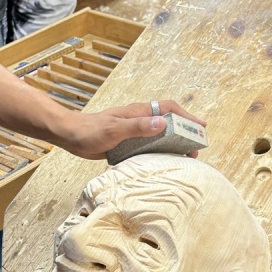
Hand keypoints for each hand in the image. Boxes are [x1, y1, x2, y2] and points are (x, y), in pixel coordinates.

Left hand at [54, 100, 205, 160]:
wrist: (71, 136)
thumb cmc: (90, 131)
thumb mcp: (115, 129)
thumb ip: (138, 127)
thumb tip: (162, 124)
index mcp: (138, 112)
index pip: (168, 109)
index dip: (186, 116)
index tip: (200, 126)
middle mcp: (138, 119)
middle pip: (167, 122)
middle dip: (183, 132)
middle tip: (196, 147)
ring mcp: (133, 131)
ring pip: (159, 135)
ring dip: (173, 144)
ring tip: (185, 157)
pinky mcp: (127, 142)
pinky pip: (148, 145)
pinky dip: (159, 152)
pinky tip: (163, 163)